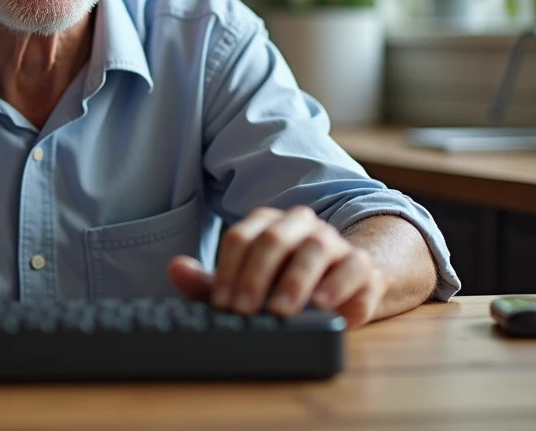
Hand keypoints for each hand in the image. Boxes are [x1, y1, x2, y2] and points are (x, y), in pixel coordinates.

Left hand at [166, 205, 386, 327]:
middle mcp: (299, 225)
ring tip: (280, 310)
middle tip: (244, 310)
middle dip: (255, 276)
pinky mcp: (360, 264)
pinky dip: (337, 285)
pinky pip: (353, 267)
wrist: (341, 289)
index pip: (240, 237)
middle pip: (273, 239)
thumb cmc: (282, 286)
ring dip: (294, 280)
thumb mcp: (244, 288)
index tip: (221, 303)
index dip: (228, 271)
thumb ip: (208, 282)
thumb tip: (175, 268)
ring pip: (313, 248)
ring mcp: (332, 241)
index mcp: (267, 224)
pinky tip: (322, 305)